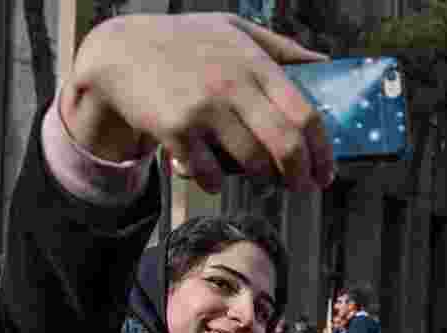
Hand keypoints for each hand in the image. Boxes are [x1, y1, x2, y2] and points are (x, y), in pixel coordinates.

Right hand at [62, 13, 334, 193]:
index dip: (322, 152)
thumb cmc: (185, 41)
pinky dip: (216, 182)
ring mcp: (205, 108)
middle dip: (299, 176)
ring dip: (260, 178)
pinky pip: (209, 172)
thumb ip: (280, 47)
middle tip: (300, 188)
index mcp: (255, 64)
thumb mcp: (234, 30)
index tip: (325, 173)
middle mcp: (234, 85)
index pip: (305, 114)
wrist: (120, 51)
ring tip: (260, 177)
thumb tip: (324, 62)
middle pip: (285, 145)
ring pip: (251, 162)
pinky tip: (214, 177)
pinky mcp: (176, 129)